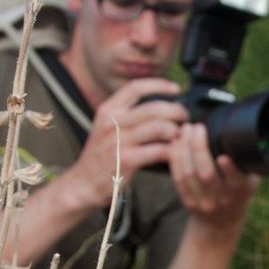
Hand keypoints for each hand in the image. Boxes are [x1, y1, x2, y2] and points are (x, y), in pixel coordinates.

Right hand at [64, 78, 187, 209]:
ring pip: (159, 127)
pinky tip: (176, 152)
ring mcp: (119, 142)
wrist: (83, 183)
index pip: (136, 88)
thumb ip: (128, 115)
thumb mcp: (106, 127)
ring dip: (176, 131)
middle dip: (176, 111)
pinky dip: (172, 150)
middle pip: (153, 107)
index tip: (176, 89)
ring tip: (181, 136)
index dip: (159, 85)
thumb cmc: (101, 156)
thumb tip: (159, 105)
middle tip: (185, 118)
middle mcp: (112, 123)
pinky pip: (159, 150)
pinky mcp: (127, 160)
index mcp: (108, 110)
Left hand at [166, 122, 260, 233]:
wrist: (221, 223)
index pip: (234, 181)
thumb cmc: (238, 193)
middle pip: (206, 174)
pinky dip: (175, 160)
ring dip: (184, 150)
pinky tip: (175, 145)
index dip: (228, 169)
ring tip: (184, 131)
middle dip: (199, 148)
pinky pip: (178, 179)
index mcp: (239, 192)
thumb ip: (251, 163)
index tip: (223, 155)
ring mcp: (202, 202)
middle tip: (196, 127)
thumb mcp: (251, 181)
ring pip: (189, 175)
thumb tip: (253, 136)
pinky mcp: (187, 202)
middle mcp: (221, 199)